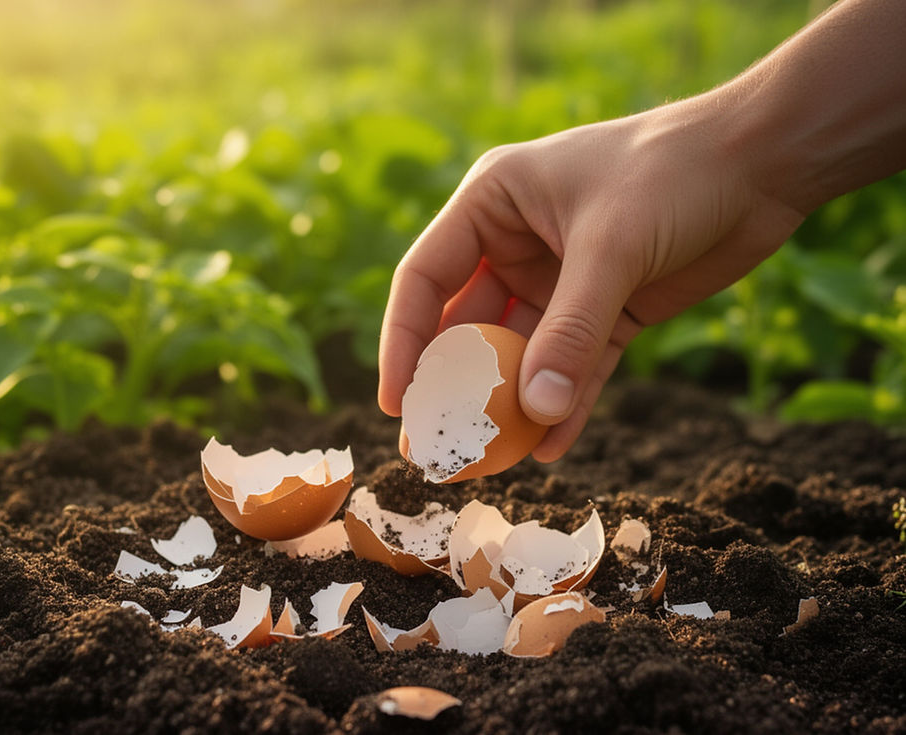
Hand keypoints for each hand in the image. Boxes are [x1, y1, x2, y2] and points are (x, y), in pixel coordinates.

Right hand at [378, 98, 805, 461]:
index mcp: (494, 203)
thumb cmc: (673, 172)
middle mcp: (517, 243)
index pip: (426, 278)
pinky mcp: (608, 310)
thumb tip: (536, 413)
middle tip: (437, 446)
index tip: (396, 403)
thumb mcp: (610, 247)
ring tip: (491, 460)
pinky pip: (576, 366)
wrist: (764, 162)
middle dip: (455, 387)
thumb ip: (570, 331)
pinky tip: (552, 447)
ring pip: (523, 355)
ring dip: (510, 405)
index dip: (405, 342)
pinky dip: (566, 403)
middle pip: (469, 326)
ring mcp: (562, 281)